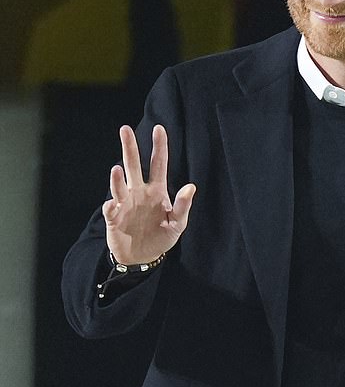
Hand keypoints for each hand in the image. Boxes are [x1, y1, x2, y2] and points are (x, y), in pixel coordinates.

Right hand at [102, 124, 195, 264]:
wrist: (143, 257)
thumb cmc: (161, 237)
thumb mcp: (177, 223)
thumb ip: (183, 205)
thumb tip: (191, 186)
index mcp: (156, 191)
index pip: (158, 164)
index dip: (159, 147)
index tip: (159, 129)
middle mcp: (139, 192)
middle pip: (133, 166)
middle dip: (130, 148)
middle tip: (125, 129)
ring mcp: (125, 204)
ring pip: (120, 186)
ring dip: (118, 179)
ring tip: (117, 169)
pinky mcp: (114, 218)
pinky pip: (111, 209)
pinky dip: (111, 206)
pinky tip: (113, 205)